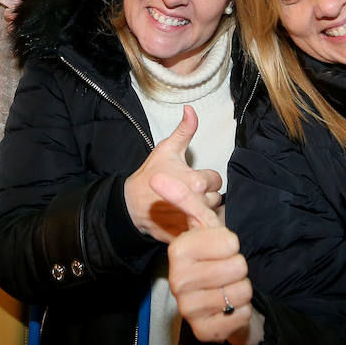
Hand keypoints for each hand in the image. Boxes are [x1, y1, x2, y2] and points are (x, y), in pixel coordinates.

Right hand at [122, 106, 222, 242]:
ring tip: (185, 205)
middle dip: (204, 196)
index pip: (216, 181)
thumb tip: (191, 110)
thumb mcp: (166, 149)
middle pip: (215, 199)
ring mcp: (190, 221)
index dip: (206, 179)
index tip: (193, 179)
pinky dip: (195, 226)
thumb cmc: (148, 176)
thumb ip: (184, 130)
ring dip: (201, 210)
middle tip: (188, 192)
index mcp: (196, 182)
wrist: (129, 204)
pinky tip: (183, 218)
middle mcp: (196, 202)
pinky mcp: (185, 234)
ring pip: (210, 215)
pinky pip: (200, 231)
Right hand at [154, 173, 263, 344]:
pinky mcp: (203, 332)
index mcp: (177, 251)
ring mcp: (189, 308)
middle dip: (238, 268)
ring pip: (242, 291)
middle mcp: (178, 281)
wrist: (217, 301)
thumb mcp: (203, 226)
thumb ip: (185, 199)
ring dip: (241, 290)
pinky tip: (227, 310)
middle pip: (238, 266)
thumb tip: (158, 175)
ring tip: (226, 289)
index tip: (219, 249)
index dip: (231, 244)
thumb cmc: (213, 258)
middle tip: (225, 271)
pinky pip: (241, 314)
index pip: (229, 241)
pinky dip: (241, 312)